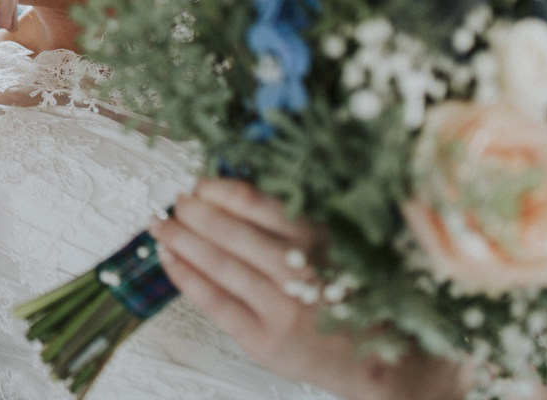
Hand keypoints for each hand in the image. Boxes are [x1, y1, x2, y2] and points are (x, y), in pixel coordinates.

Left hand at [150, 180, 468, 399]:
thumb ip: (296, 221)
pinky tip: (168, 259)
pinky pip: (214, 302)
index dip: (217, 189)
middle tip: (175, 200)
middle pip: (229, 231)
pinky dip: (186, 276)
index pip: (255, 203)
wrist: (386, 363)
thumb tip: (236, 191)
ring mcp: (278, 308)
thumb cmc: (356, 298)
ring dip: (180, 239)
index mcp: (319, 240)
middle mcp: (298, 272)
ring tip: (159, 223)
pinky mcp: (263, 339)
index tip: (200, 183)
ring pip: (217, 264)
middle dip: (193, 211)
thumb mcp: (341, 246)